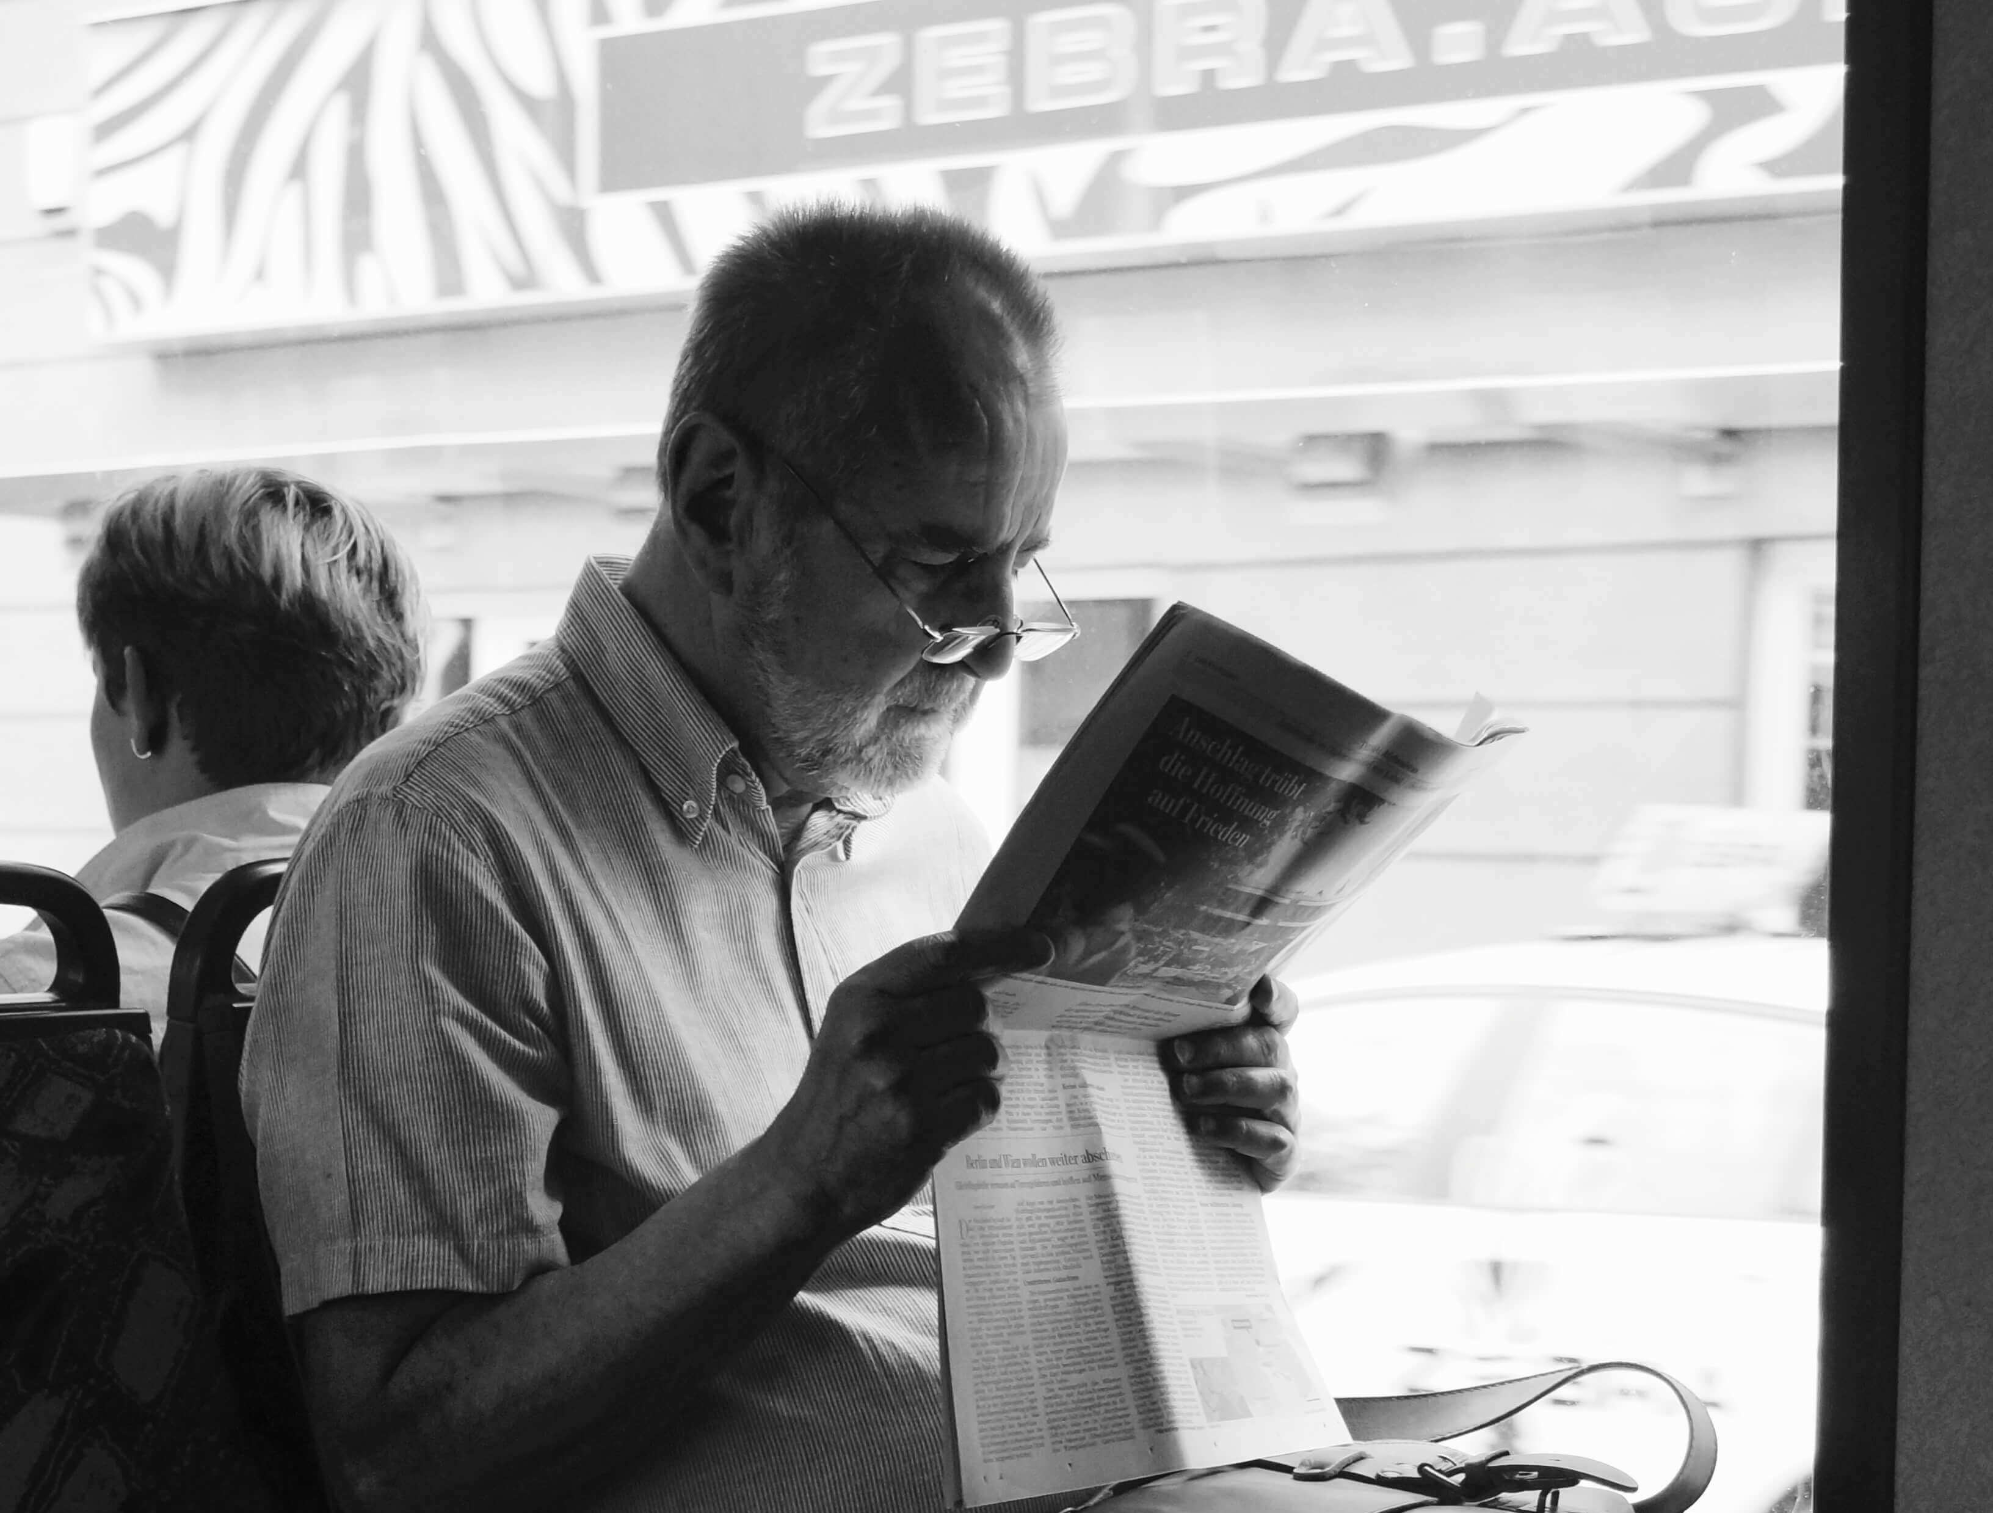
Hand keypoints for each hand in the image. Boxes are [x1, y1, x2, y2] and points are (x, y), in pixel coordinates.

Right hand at [760, 928, 1052, 1235]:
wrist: (802, 1176)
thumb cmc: (837, 1095)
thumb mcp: (852, 1027)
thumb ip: (907, 995)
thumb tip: (990, 969)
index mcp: (861, 996)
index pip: (945, 953)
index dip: (1001, 945)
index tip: (1040, 947)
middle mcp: (878, 1032)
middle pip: (976, 1005)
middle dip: (986, 1025)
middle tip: (969, 1046)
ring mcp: (899, 1081)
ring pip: (987, 1052)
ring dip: (988, 1068)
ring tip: (956, 1084)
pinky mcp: (920, 1127)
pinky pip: (986, 1099)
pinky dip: (982, 1105)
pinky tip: (954, 1113)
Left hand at [1164, 975, 1300, 1191]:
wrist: (1209, 1176)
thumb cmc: (1194, 1109)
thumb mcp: (1186, 1071)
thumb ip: (1181, 1045)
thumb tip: (1142, 1023)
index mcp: (1262, 1045)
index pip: (1283, 1011)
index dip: (1277, 998)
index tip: (1260, 988)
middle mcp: (1282, 1073)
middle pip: (1270, 1045)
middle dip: (1222, 1046)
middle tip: (1177, 1055)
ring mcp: (1287, 1113)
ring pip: (1276, 1088)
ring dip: (1227, 1085)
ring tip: (1185, 1091)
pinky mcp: (1284, 1153)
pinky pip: (1273, 1138)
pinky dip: (1235, 1130)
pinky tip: (1201, 1128)